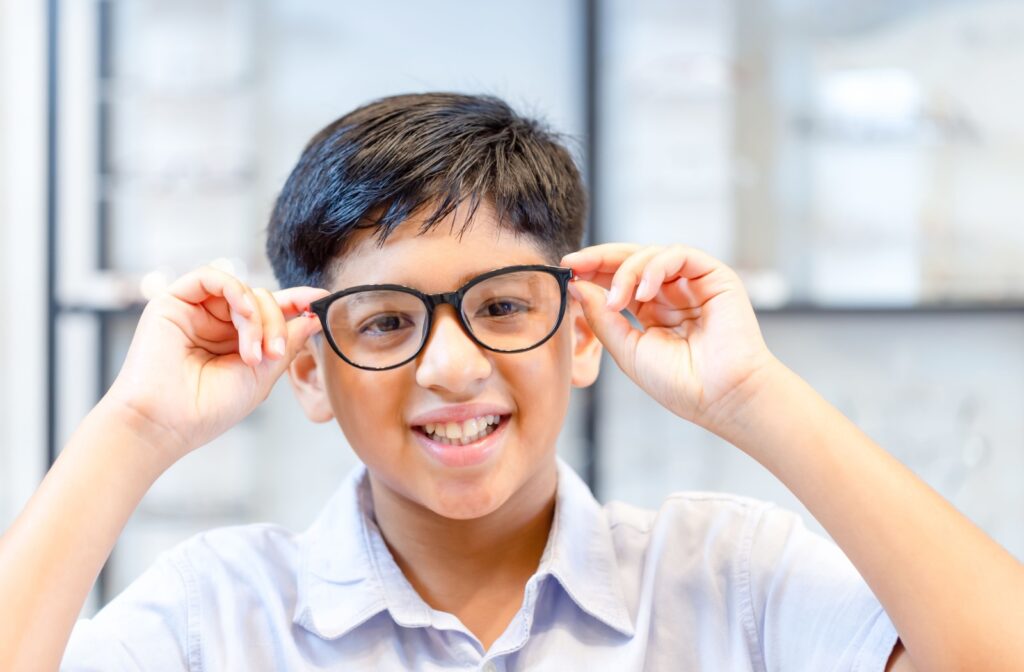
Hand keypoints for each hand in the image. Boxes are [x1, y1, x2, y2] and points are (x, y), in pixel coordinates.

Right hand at [101, 265, 328, 463]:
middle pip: (261, 300)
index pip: (269, 313)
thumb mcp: (261, 374)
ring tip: (254, 353)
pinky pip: (210, 277)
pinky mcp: (172, 302)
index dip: (296, 303)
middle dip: (276, 324)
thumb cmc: (209, 408)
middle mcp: (216, 324)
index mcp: (236, 342)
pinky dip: (236, 291)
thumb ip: (286, 342)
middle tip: (272, 354)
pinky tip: (244, 314)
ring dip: (257, 316)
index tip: (321, 300)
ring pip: (242, 290)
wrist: (167, 423)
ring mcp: (194, 312)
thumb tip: (314, 316)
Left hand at [561, 243, 775, 430]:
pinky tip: (642, 292)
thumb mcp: (628, 350)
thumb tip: (577, 287)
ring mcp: (692, 283)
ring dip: (626, 271)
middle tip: (575, 263)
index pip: (618, 280)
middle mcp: (672, 293)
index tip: (566, 270)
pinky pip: (678, 255)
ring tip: (616, 300)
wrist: (722, 397)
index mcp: (652, 311)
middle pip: (631, 261)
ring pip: (651, 255)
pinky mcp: (714, 276)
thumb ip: (603, 318)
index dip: (592, 272)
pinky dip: (655, 267)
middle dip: (600, 259)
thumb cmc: (680, 383)